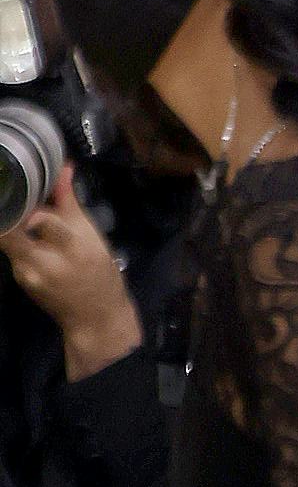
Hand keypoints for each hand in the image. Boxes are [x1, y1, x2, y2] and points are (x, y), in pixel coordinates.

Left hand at [0, 166, 140, 367]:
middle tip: (7, 196)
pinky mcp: (20, 278)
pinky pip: (11, 250)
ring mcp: (28, 273)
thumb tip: (64, 168)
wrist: (96, 318)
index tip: (22, 187)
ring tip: (16, 211)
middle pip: (9, 231)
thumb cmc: (99, 273)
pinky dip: (15, 239)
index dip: (28, 206)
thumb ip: (70, 202)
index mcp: (72, 247)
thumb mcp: (91, 235)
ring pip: (7, 238)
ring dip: (11, 223)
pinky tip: (26, 236)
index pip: (41, 221)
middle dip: (8, 211)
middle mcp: (46, 262)